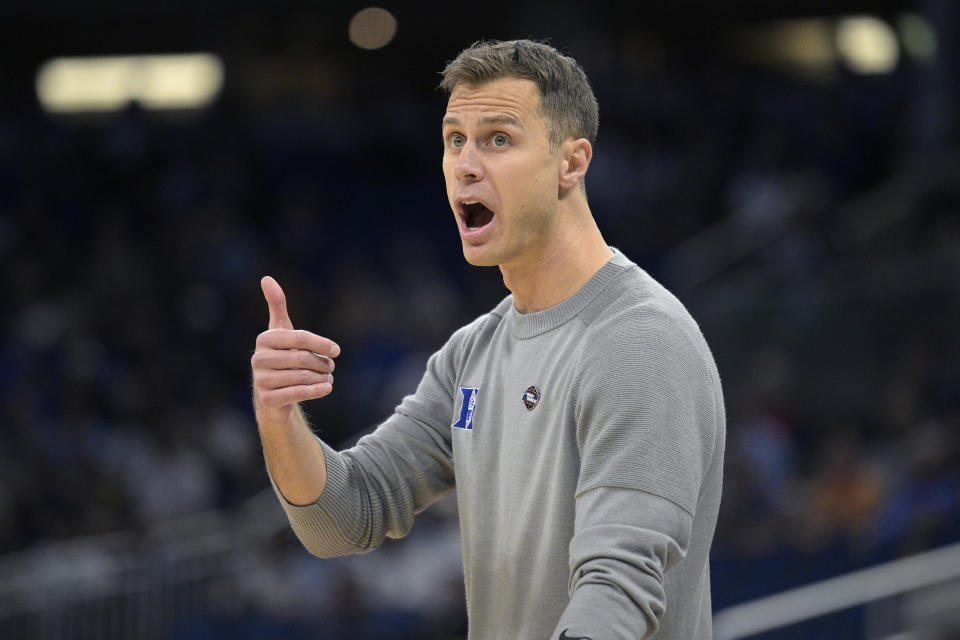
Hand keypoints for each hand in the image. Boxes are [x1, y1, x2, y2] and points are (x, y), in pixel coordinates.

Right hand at [252, 276, 339, 420]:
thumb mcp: (281, 331)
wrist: (273, 395)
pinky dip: (317, 390)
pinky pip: (298, 393)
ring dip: (322, 377)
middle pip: (302, 358)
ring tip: (328, 377)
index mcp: (265, 339)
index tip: (336, 350)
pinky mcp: (267, 400)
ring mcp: (261, 380)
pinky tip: (327, 387)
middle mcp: (258, 359)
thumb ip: (277, 306)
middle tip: (331, 366)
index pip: (299, 338)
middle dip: (322, 363)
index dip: (321, 343)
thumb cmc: (282, 357)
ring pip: (302, 376)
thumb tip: (266, 278)